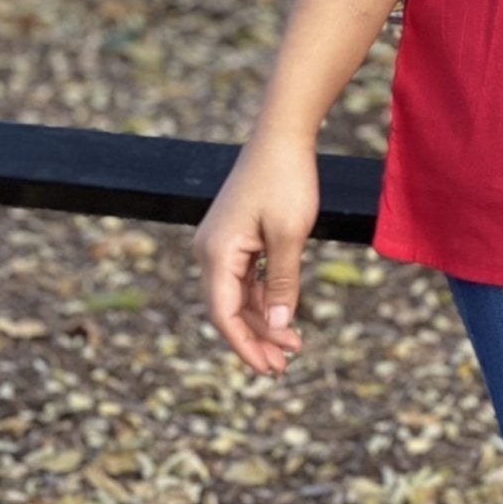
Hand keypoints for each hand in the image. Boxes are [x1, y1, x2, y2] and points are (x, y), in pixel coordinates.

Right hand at [191, 129, 318, 375]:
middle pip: (228, 309)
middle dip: (256, 339)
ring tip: (291, 345)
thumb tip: (280, 325)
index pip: (224, 314)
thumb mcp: (289, 234)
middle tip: (284, 366)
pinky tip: (283, 314)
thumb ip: (281, 281)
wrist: (283, 135)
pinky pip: (244, 278)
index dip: (245, 346)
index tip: (268, 368)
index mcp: (216, 253)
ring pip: (237, 296)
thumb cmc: (286, 179)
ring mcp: (221, 243)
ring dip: (262, 320)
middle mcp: (210, 251)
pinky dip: (262, 297)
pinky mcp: (235, 236)